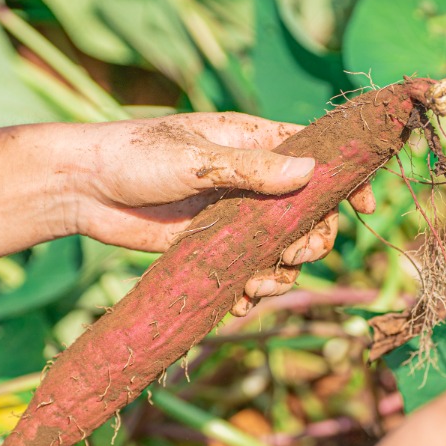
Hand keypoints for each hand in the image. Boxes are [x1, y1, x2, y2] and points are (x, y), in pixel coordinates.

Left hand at [61, 113, 374, 315]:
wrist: (83, 189)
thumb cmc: (135, 155)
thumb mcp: (194, 160)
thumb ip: (251, 169)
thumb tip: (309, 175)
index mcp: (255, 143)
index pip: (316, 159)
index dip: (344, 182)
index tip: (362, 206)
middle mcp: (252, 182)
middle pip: (308, 216)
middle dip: (309, 242)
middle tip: (291, 256)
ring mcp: (234, 219)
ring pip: (281, 253)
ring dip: (279, 275)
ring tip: (254, 287)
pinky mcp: (213, 250)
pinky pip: (248, 275)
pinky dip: (249, 293)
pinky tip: (236, 301)